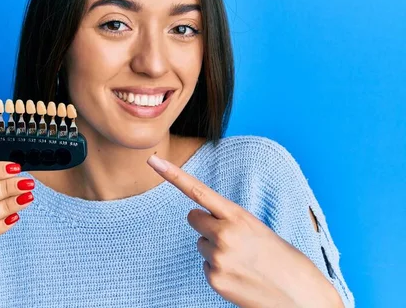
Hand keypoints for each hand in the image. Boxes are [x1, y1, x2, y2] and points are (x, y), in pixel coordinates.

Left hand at [147, 155, 342, 307]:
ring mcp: (217, 257)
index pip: (199, 191)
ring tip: (243, 261)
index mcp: (239, 216)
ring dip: (215, 250)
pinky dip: (218, 270)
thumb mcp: (259, 231)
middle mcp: (224, 234)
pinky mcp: (214, 279)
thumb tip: (204, 224)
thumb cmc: (284, 260)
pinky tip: (240, 276)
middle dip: (205, 224)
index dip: (173, 174)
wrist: (302, 297)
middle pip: (193, 217)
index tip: (152, 160)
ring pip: (200, 244)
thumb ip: (231, 222)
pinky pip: (206, 266)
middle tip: (229, 237)